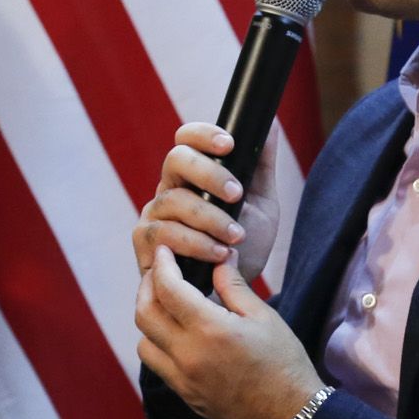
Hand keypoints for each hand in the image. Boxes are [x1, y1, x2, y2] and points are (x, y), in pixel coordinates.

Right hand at [133, 123, 281, 285]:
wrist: (233, 294)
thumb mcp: (262, 204)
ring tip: (236, 236)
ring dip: (209, 218)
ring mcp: (153, 217)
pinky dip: (195, 244)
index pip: (186, 139)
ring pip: (172, 202)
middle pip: (175, 160)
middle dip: (209, 174)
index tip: (230, 144)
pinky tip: (220, 254)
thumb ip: (262, 166)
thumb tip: (272, 124)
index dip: (204, 135)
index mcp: (192, 174)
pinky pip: (164, 236)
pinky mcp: (146, 247)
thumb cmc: (243, 245)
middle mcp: (168, 190)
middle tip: (238, 195)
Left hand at [134, 245, 321, 418]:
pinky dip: (157, 343)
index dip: (162, 265)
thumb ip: (234, 287)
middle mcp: (187, 354)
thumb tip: (220, 260)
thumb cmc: (283, 363)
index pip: (168, 289)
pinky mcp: (184, 394)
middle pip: (144, 313)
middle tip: (159, 272)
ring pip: (143, 340)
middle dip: (147, 287)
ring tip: (165, 303)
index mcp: (209, 330)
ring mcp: (182, 378)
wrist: (288, 416)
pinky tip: (175, 334)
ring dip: (148, 317)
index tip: (165, 252)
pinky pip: (156, 364)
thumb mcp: (264, 317)